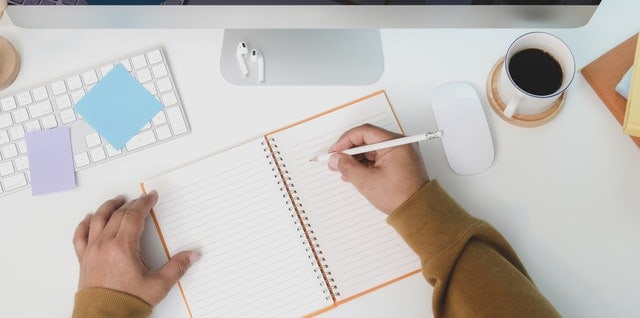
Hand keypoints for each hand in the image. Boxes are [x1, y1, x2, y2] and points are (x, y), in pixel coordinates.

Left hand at [72, 191, 199, 305]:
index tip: (150, 197)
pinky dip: (84, 224)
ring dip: (108, 207)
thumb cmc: (126, 303)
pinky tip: (88, 219)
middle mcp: (105, 245)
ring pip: (97, 220)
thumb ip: (177, 267)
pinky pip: (80, 236)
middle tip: (141, 200)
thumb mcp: (158, 285)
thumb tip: (191, 256)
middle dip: (131, 204)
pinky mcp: (84, 259)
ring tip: (117, 201)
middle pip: (117, 215)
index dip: (144, 203)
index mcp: (123, 247)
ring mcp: (92, 251)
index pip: (134, 216)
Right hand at [328, 124, 428, 213]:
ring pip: (371, 150)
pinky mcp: (399, 162)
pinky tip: (356, 174)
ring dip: (356, 159)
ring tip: (344, 171)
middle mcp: (400, 144)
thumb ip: (347, 167)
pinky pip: (378, 158)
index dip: (345, 140)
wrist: (418, 211)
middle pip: (367, 140)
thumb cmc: (400, 197)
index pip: (364, 132)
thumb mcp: (367, 181)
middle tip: (336, 162)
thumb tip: (336, 159)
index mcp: (395, 144)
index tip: (335, 151)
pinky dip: (366, 164)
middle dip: (349, 151)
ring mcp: (400, 153)